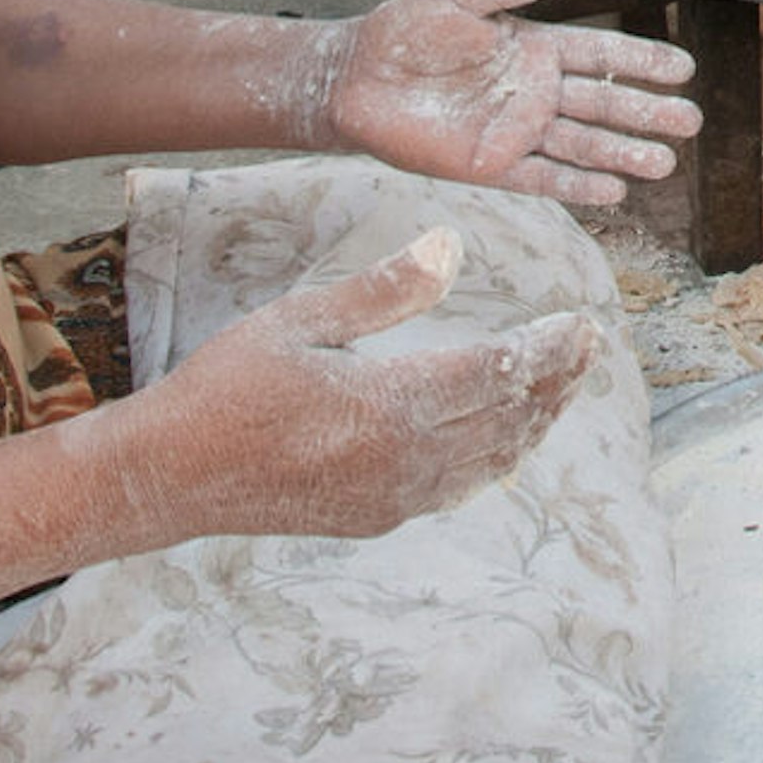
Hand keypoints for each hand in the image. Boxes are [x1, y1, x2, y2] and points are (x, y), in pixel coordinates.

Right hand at [95, 232, 601, 541]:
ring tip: (563, 388)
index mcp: (388, 404)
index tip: (583, 324)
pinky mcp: (375, 517)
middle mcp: (401, 460)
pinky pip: (457, 488)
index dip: (548, 349)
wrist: (170, 474)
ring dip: (533, 422)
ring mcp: (391, 497)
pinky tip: (506, 439)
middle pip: (507, 420)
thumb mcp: (301, 319)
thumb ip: (384, 289)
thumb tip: (452, 245)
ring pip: (490, 462)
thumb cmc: (227, 385)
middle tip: (591, 349)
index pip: (496, 373)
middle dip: (556, 383)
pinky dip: (495, 459)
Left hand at [312, 0, 701, 203]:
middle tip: (693, 120)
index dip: (641, 62)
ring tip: (665, 164)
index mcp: (532, 48)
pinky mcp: (488, 166)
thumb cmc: (402, 30)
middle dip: (646, 113)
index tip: (684, 67)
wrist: (351, 78)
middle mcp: (532, 93)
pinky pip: (542, 180)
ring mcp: (514, 132)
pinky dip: (577, 188)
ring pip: (581, 146)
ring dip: (623, 155)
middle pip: (602, 105)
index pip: (601, 56)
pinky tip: (615, 193)